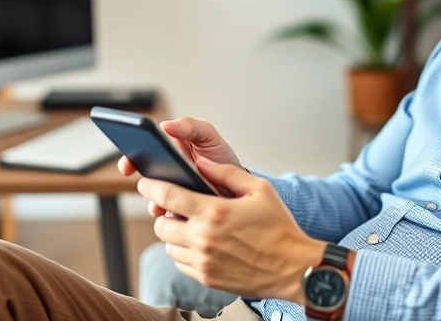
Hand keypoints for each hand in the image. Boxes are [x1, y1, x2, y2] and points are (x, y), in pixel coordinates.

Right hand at [117, 117, 241, 217]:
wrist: (241, 188)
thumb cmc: (221, 158)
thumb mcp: (208, 137)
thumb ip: (190, 127)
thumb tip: (166, 125)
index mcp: (169, 149)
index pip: (142, 150)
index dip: (131, 156)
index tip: (128, 164)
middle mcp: (165, 170)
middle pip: (144, 173)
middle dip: (140, 180)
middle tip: (144, 183)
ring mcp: (171, 191)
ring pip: (152, 195)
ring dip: (154, 198)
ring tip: (161, 200)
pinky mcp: (178, 209)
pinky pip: (166, 212)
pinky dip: (167, 213)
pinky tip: (175, 212)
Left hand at [136, 156, 323, 302]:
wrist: (294, 268)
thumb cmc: (280, 228)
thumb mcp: (259, 189)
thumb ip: (226, 173)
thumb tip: (200, 163)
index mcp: (214, 212)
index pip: (167, 196)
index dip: (151, 186)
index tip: (146, 182)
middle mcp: (204, 238)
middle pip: (160, 224)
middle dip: (163, 213)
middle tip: (177, 208)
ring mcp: (203, 262)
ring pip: (168, 245)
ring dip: (174, 234)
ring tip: (193, 226)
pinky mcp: (206, 278)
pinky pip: (179, 263)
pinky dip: (184, 252)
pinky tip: (201, 244)